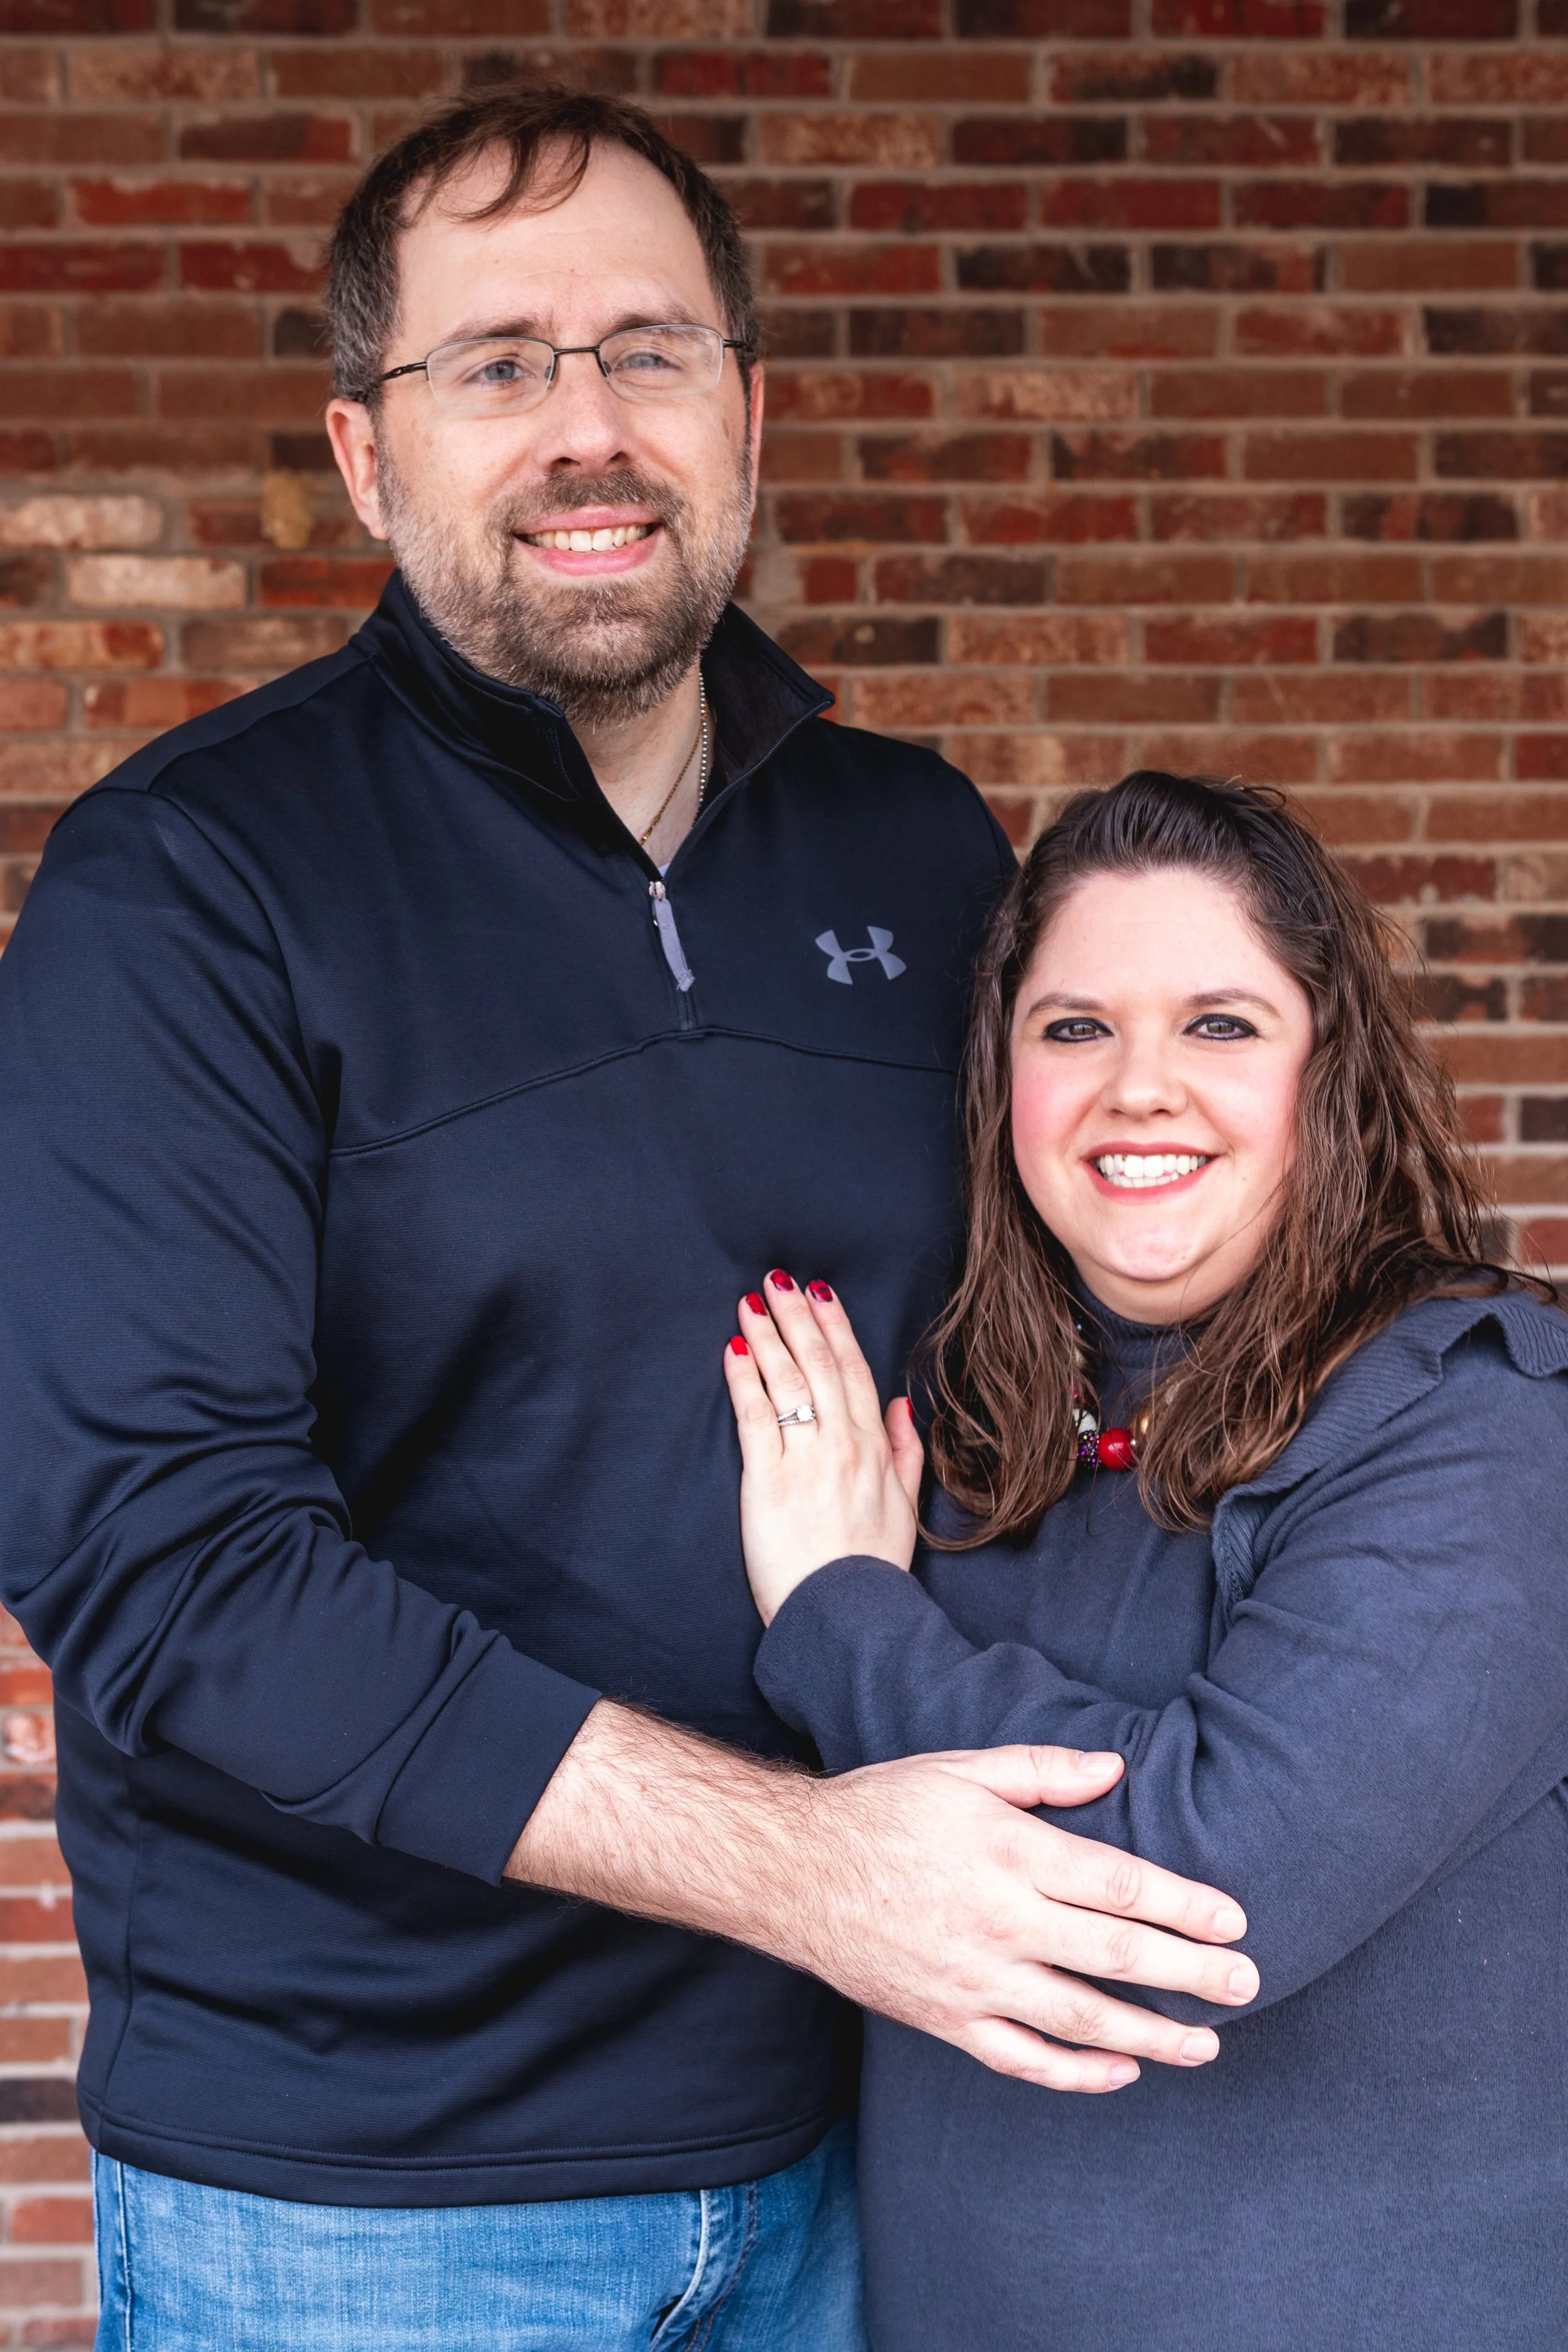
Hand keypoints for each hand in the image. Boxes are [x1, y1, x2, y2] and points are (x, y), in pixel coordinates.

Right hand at [510, 1703, 1258, 2095]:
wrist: (791, 1870)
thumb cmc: (882, 1808)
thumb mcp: (960, 1768)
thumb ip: (1042, 1771)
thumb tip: (1116, 1767)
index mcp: (1007, 1851)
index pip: (1118, 1884)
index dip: (1184, 1905)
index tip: (1235, 1921)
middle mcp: (997, 1919)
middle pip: (1114, 1955)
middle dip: (1190, 1974)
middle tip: (1248, 1985)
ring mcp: (971, 1977)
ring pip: (1079, 2019)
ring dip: (1151, 2036)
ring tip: (1205, 2045)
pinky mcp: (944, 2018)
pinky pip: (1021, 2057)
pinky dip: (1075, 2073)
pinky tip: (1119, 2072)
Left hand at [723, 1271, 922, 1622]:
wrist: (847, 1617)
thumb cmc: (872, 1567)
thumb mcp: (905, 1507)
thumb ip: (906, 1451)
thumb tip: (903, 1405)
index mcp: (875, 1448)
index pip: (855, 1372)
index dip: (836, 1328)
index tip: (821, 1293)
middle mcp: (843, 1445)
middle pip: (820, 1365)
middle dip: (799, 1317)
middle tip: (779, 1279)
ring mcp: (806, 1461)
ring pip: (788, 1382)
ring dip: (769, 1336)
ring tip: (751, 1302)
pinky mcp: (768, 1482)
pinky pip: (756, 1418)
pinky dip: (745, 1380)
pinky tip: (734, 1351)